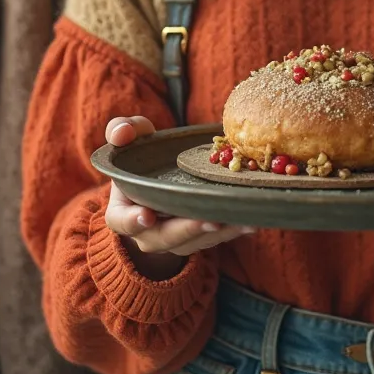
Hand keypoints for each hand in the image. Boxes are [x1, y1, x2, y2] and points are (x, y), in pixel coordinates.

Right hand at [105, 116, 255, 278]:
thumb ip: (122, 131)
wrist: (159, 178)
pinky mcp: (198, 238)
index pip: (122, 221)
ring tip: (243, 220)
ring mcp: (174, 239)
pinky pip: (215, 239)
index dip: (132, 220)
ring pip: (195, 241)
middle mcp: (147, 233)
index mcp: (123, 211)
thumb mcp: (130, 140)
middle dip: (189, 230)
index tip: (147, 215)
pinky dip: (233, 231)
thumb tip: (122, 133)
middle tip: (211, 220)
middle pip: (165, 237)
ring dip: (220, 233)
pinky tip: (251, 222)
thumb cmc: (141, 157)